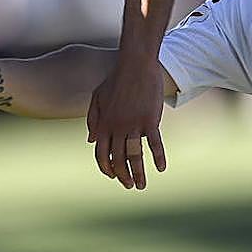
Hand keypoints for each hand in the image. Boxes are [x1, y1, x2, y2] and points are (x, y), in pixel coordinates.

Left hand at [86, 55, 166, 189]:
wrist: (134, 65)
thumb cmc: (116, 80)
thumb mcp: (97, 97)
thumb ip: (92, 120)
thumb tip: (90, 141)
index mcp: (104, 123)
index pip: (101, 153)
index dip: (106, 167)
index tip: (112, 176)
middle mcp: (117, 127)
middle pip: (118, 158)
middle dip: (122, 175)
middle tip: (129, 185)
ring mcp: (133, 125)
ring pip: (134, 156)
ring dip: (138, 173)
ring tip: (141, 185)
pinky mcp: (149, 120)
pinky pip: (154, 144)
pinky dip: (158, 157)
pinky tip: (161, 168)